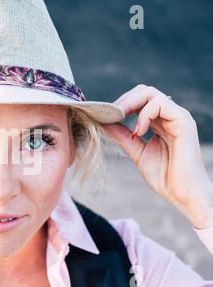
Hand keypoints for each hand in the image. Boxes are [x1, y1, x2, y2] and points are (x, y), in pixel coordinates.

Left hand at [101, 84, 212, 228]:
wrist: (183, 194)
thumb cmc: (164, 177)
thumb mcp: (137, 152)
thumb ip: (122, 137)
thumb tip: (104, 123)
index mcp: (159, 122)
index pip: (139, 100)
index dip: (121, 105)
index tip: (105, 117)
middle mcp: (169, 116)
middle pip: (144, 91)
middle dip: (123, 101)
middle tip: (109, 115)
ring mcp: (177, 117)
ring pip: (151, 93)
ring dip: (130, 104)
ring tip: (120, 121)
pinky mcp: (183, 122)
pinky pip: (160, 103)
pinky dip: (144, 114)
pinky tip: (137, 131)